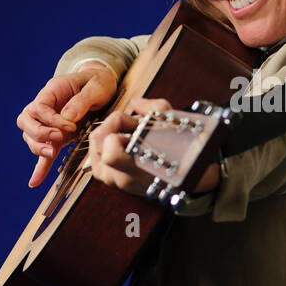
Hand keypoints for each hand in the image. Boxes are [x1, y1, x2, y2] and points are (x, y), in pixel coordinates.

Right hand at [17, 63, 118, 187]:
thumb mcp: (96, 86)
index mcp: (52, 91)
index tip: (71, 126)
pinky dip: (40, 167)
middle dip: (39, 134)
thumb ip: (82, 100)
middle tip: (58, 138)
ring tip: (53, 153)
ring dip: (39, 147)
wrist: (102, 85)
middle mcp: (45, 106)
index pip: (39, 107)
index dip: (51, 119)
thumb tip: (68, 117)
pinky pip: (44, 150)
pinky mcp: (56, 135)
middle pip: (26, 121)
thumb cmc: (98, 82)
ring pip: (31, 136)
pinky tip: (36, 181)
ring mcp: (48, 122)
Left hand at [88, 96, 221, 196]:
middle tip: (128, 126)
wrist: (190, 177)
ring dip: (105, 138)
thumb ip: (154, 109)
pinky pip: (97, 162)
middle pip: (97, 145)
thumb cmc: (183, 152)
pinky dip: (104, 149)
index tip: (134, 123)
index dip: (118, 126)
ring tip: (125, 136)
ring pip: (94, 153)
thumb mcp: (174, 124)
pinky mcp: (113, 182)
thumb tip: (136, 102)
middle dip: (110, 127)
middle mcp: (124, 178)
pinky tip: (120, 144)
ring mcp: (117, 182)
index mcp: (138, 167)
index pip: (110, 149)